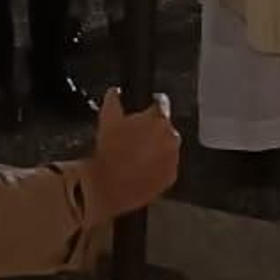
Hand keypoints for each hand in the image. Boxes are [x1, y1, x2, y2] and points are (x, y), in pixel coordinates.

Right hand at [90, 90, 180, 215]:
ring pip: (167, 147)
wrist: (109, 187)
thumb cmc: (109, 153)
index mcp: (157, 118)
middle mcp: (170, 137)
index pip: (162, 103)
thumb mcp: (107, 119)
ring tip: (137, 156)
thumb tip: (116, 92)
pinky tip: (142, 169)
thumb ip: (113, 99)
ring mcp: (173, 158)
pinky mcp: (171, 176)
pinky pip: (168, 166)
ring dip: (157, 148)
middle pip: (165, 127)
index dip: (152, 105)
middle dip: (153, 130)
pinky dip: (159, 166)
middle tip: (136, 138)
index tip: (147, 109)